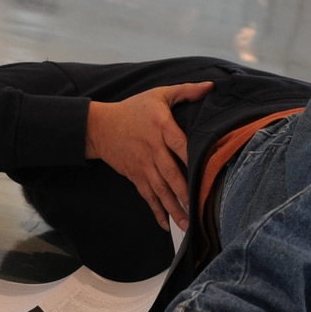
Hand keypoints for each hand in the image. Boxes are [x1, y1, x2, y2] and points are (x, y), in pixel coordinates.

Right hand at [84, 82, 213, 230]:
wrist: (100, 126)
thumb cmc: (134, 109)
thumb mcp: (159, 94)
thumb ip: (186, 91)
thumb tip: (210, 86)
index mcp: (161, 127)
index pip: (179, 145)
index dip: (191, 159)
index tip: (205, 172)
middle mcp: (152, 149)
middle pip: (171, 174)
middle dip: (184, 194)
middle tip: (198, 210)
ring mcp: (143, 165)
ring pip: (160, 190)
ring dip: (173, 208)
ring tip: (187, 225)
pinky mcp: (135, 176)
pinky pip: (147, 196)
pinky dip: (156, 211)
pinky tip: (166, 224)